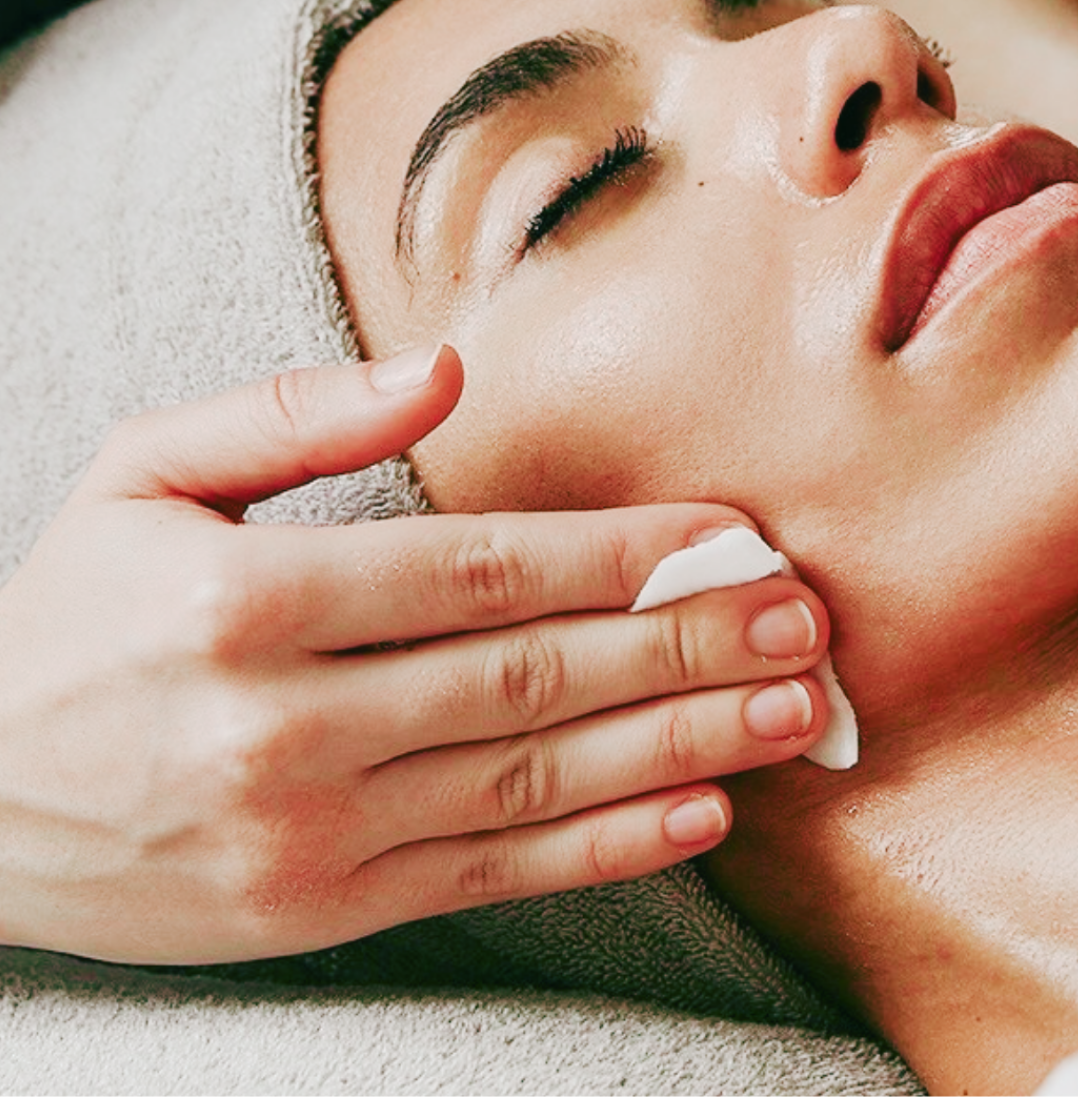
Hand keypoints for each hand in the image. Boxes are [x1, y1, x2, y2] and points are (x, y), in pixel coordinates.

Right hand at [0, 346, 829, 964]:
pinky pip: (495, 873)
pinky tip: (699, 810)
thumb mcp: (138, 478)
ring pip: (535, 777)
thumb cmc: (71, 621)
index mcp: (247, 601)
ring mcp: (308, 829)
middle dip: (686, 644)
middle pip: (533, 674)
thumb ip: (290, 415)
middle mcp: (284, 723)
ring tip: (789, 711)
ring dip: (680, 742)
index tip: (733, 537)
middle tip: (803, 623)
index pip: (485, 569)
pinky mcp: (323, 908)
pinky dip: (606, 846)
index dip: (628, 555)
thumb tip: (442, 369)